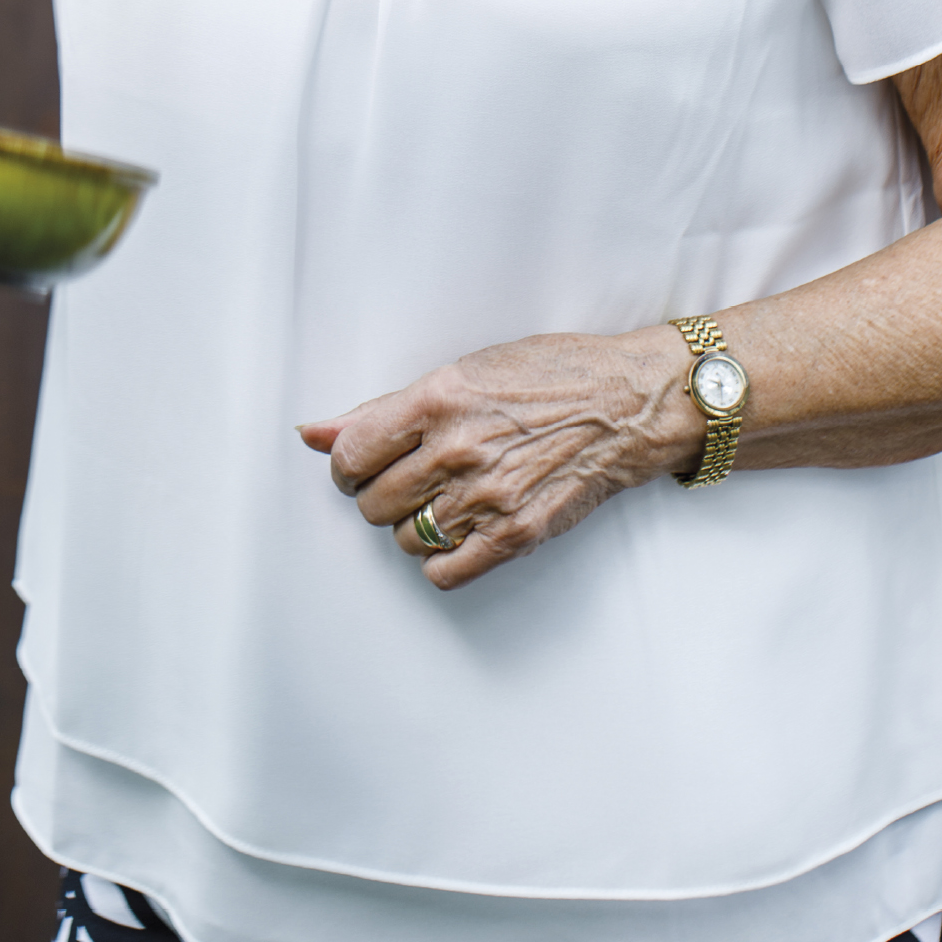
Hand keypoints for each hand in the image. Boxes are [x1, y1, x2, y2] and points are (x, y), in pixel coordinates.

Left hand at [298, 328, 700, 588]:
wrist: (628, 404)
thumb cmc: (552, 376)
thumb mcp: (461, 371)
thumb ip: (382, 409)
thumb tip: (314, 432)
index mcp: (438, 399)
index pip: (350, 454)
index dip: (347, 466)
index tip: (363, 465)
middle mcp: (457, 449)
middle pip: (372, 502)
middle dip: (380, 494)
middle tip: (411, 478)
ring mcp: (487, 495)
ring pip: (405, 537)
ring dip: (415, 523)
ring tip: (446, 498)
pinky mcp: (516, 534)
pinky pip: (445, 571)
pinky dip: (442, 559)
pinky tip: (460, 531)